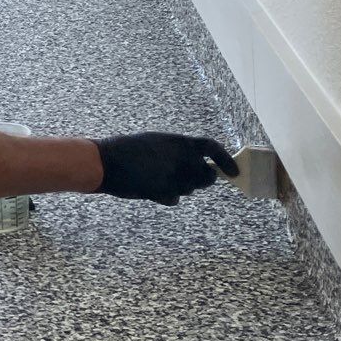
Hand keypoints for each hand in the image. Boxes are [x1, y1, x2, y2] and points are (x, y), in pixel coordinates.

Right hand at [94, 133, 236, 204]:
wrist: (106, 162)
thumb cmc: (127, 149)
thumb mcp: (156, 142)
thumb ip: (177, 152)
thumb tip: (194, 164)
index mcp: (180, 142)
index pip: (213, 148)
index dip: (226, 160)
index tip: (234, 171)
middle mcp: (181, 160)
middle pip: (207, 175)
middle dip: (204, 179)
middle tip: (193, 178)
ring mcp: (174, 178)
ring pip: (189, 188)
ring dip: (180, 186)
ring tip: (159, 177)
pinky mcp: (164, 193)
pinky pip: (174, 198)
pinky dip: (167, 195)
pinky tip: (151, 187)